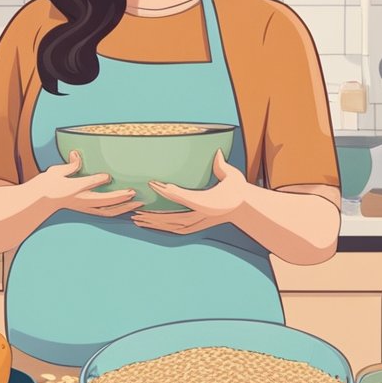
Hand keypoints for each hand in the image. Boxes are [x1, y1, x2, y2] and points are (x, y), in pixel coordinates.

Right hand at [29, 150, 143, 217]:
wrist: (40, 201)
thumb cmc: (47, 184)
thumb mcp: (56, 171)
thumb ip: (70, 165)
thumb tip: (76, 154)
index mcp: (72, 189)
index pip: (87, 184)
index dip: (98, 180)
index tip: (108, 176)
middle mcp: (81, 200)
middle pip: (103, 201)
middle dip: (119, 197)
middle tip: (133, 192)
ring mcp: (85, 207)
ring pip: (107, 211)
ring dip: (123, 208)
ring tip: (138, 204)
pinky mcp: (87, 210)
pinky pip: (105, 213)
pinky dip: (118, 212)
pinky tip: (128, 209)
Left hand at [131, 149, 249, 234]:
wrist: (245, 208)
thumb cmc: (238, 190)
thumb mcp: (232, 176)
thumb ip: (222, 165)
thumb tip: (217, 153)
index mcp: (207, 202)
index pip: (183, 196)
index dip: (167, 190)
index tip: (153, 184)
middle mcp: (201, 215)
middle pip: (172, 217)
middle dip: (152, 215)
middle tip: (135, 211)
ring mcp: (199, 222)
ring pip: (172, 226)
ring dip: (154, 223)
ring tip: (137, 220)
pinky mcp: (198, 225)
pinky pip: (176, 229)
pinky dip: (163, 228)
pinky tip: (152, 226)